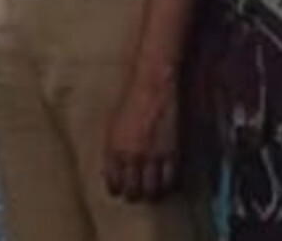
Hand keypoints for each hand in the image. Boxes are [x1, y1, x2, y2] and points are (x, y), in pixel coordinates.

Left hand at [104, 76, 179, 201]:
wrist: (150, 86)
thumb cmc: (128, 100)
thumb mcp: (111, 124)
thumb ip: (111, 147)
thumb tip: (109, 168)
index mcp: (113, 148)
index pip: (113, 181)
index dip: (116, 189)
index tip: (118, 191)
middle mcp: (131, 156)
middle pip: (133, 190)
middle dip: (133, 196)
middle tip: (136, 195)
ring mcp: (153, 156)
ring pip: (153, 190)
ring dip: (152, 194)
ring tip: (151, 193)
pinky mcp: (172, 153)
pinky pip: (171, 180)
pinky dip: (169, 186)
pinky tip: (166, 184)